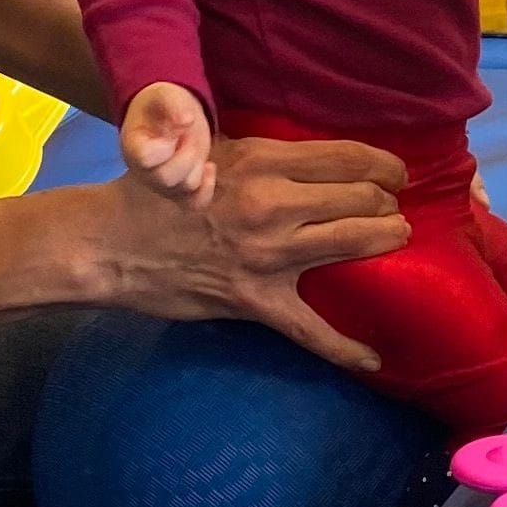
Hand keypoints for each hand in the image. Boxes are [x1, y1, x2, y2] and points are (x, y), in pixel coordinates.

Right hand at [99, 129, 409, 371]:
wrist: (109, 243)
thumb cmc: (154, 190)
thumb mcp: (208, 148)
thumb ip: (259, 152)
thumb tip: (303, 154)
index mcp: (263, 161)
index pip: (348, 157)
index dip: (385, 165)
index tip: (396, 174)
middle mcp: (273, 205)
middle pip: (362, 199)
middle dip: (387, 203)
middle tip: (393, 209)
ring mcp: (268, 256)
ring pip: (353, 244)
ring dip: (386, 240)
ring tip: (397, 238)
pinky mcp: (256, 300)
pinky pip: (312, 331)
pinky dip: (346, 347)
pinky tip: (373, 358)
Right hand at [121, 79, 215, 201]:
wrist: (164, 116)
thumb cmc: (160, 105)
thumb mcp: (164, 94)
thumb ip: (172, 105)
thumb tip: (187, 120)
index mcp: (133, 148)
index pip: (147, 158)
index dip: (166, 145)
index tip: (173, 130)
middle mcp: (143, 172)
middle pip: (167, 178)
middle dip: (186, 154)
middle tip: (188, 136)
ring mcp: (161, 185)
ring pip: (185, 187)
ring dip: (196, 164)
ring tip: (192, 144)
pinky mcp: (179, 192)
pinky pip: (195, 204)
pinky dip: (207, 188)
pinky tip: (209, 167)